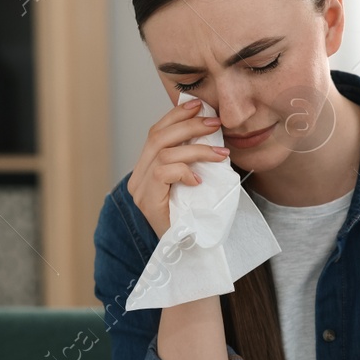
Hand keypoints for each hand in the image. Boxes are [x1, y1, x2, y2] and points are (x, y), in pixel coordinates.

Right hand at [127, 96, 229, 238]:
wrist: (189, 255)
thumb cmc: (196, 220)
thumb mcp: (195, 184)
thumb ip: (194, 162)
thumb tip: (212, 132)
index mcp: (146, 170)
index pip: (157, 132)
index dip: (176, 115)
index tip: (199, 105)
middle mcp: (138, 178)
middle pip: (158, 137)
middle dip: (189, 125)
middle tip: (215, 123)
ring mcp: (140, 190)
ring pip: (164, 153)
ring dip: (196, 149)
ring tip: (221, 153)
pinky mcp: (148, 202)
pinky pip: (163, 173)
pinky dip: (184, 171)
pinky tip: (199, 180)